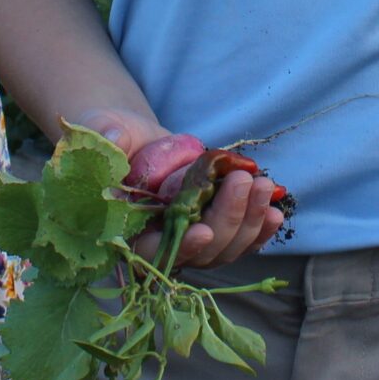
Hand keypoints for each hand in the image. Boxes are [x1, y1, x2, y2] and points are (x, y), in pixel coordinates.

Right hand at [72, 108, 286, 270]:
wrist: (140, 141)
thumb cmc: (115, 136)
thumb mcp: (103, 128)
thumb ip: (104, 133)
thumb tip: (115, 141)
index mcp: (126, 229)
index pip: (153, 252)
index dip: (181, 247)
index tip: (204, 231)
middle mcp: (160, 244)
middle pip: (200, 251)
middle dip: (227, 219)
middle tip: (245, 182)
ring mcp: (190, 240)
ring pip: (225, 249)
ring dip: (249, 222)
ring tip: (265, 186)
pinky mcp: (212, 231)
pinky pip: (240, 242)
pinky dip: (260, 231)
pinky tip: (276, 213)